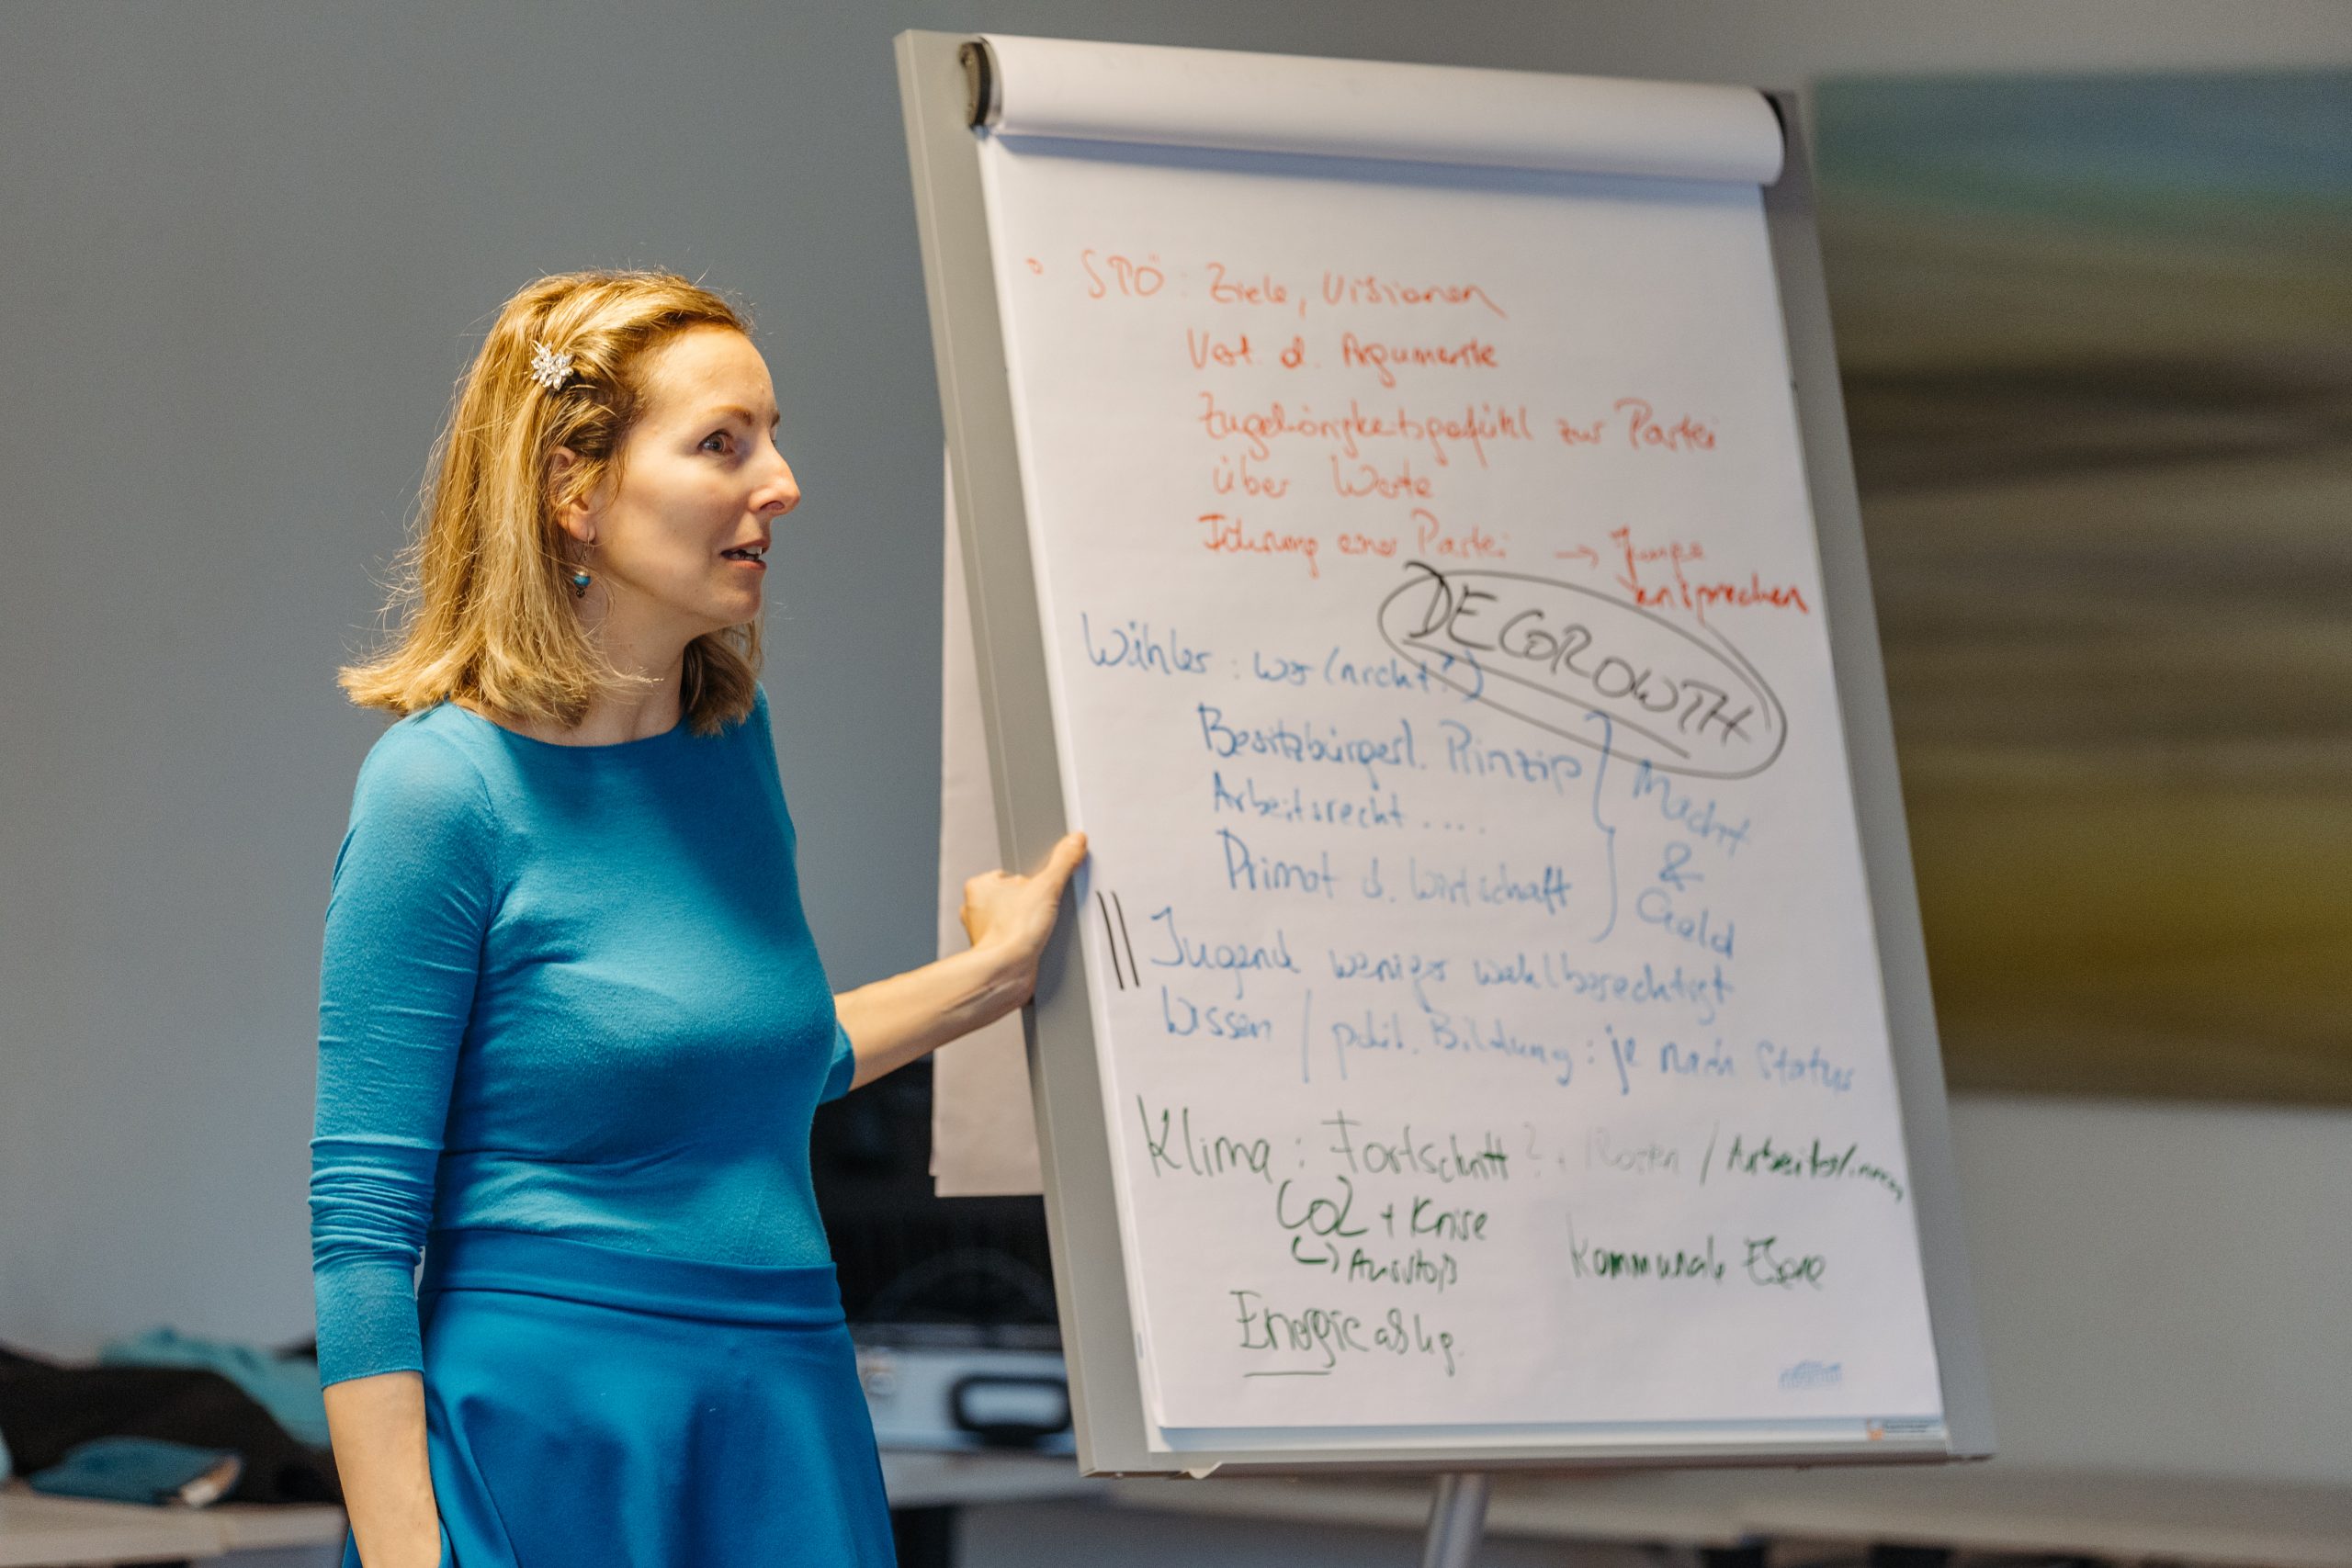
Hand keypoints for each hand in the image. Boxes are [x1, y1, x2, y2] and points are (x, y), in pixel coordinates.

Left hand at [959, 831, 1087, 999]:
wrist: (1006, 972)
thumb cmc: (1012, 931)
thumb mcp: (1047, 886)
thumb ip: (1062, 861)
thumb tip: (1075, 841)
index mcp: (978, 886)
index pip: (1010, 874)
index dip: (1031, 882)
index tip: (1041, 890)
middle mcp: (975, 909)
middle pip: (1014, 897)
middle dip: (1031, 904)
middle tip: (1042, 911)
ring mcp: (983, 933)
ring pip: (1014, 920)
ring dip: (1029, 925)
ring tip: (1040, 930)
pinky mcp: (994, 953)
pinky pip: (1014, 941)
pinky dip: (1026, 944)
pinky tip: (1036, 945)